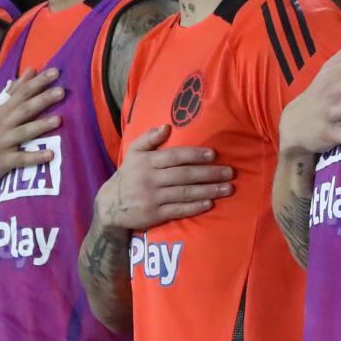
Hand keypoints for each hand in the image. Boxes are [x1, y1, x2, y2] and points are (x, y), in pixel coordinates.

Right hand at [0, 68, 67, 184]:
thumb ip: (14, 91)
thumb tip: (31, 70)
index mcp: (1, 111)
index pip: (22, 93)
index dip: (38, 82)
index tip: (56, 72)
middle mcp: (2, 124)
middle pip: (24, 110)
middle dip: (42, 100)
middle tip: (62, 91)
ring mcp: (2, 142)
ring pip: (23, 132)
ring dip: (40, 126)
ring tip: (58, 120)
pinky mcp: (3, 161)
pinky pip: (21, 159)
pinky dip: (35, 157)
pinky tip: (50, 154)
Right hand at [94, 125, 235, 233]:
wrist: (110, 204)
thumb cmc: (129, 174)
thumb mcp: (133, 152)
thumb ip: (149, 138)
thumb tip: (167, 126)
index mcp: (147, 161)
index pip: (175, 156)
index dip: (195, 155)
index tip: (213, 155)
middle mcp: (150, 179)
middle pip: (184, 175)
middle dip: (209, 174)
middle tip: (229, 172)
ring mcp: (153, 198)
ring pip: (185, 193)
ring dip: (208, 191)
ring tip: (227, 188)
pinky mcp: (155, 214)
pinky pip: (178, 210)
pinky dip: (195, 207)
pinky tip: (210, 203)